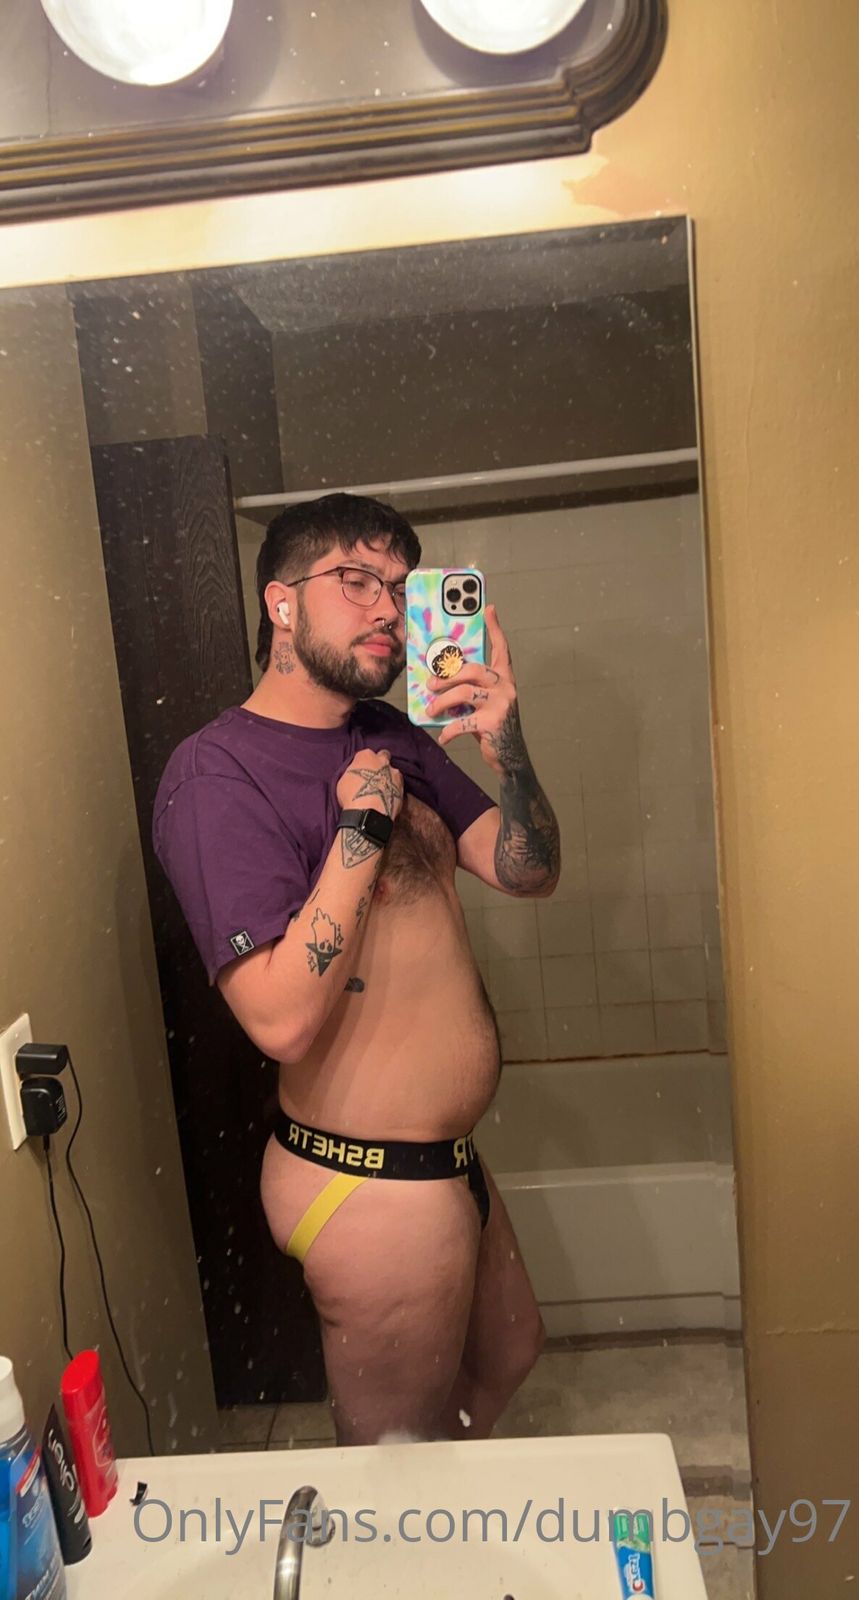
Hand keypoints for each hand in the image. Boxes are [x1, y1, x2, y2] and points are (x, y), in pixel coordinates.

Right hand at [336, 747, 403, 819]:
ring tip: (382, 790)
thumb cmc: (352, 795)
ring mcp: (394, 773)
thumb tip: (356, 777)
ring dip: (389, 777)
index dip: (363, 763)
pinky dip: (394, 789)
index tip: (361, 771)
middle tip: (374, 775)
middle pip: (384, 756)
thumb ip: (353, 774)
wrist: (368, 812)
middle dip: (380, 763)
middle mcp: (382, 761)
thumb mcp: (343, 781)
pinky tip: (388, 798)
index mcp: (366, 756)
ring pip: (393, 771)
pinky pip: (399, 785)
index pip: (365, 754)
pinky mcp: (402, 787)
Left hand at [428, 604, 516, 772]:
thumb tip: (439, 680)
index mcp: (504, 679)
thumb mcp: (484, 702)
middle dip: (447, 676)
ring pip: (464, 693)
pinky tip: (443, 737)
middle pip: (473, 670)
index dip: (495, 628)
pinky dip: (449, 731)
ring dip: (441, 702)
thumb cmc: (492, 725)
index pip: (501, 649)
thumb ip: (471, 688)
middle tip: (430, 685)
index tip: (488, 609)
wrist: (510, 756)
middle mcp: (506, 688)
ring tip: (431, 710)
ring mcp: (501, 705)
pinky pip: (463, 722)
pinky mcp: (493, 723)